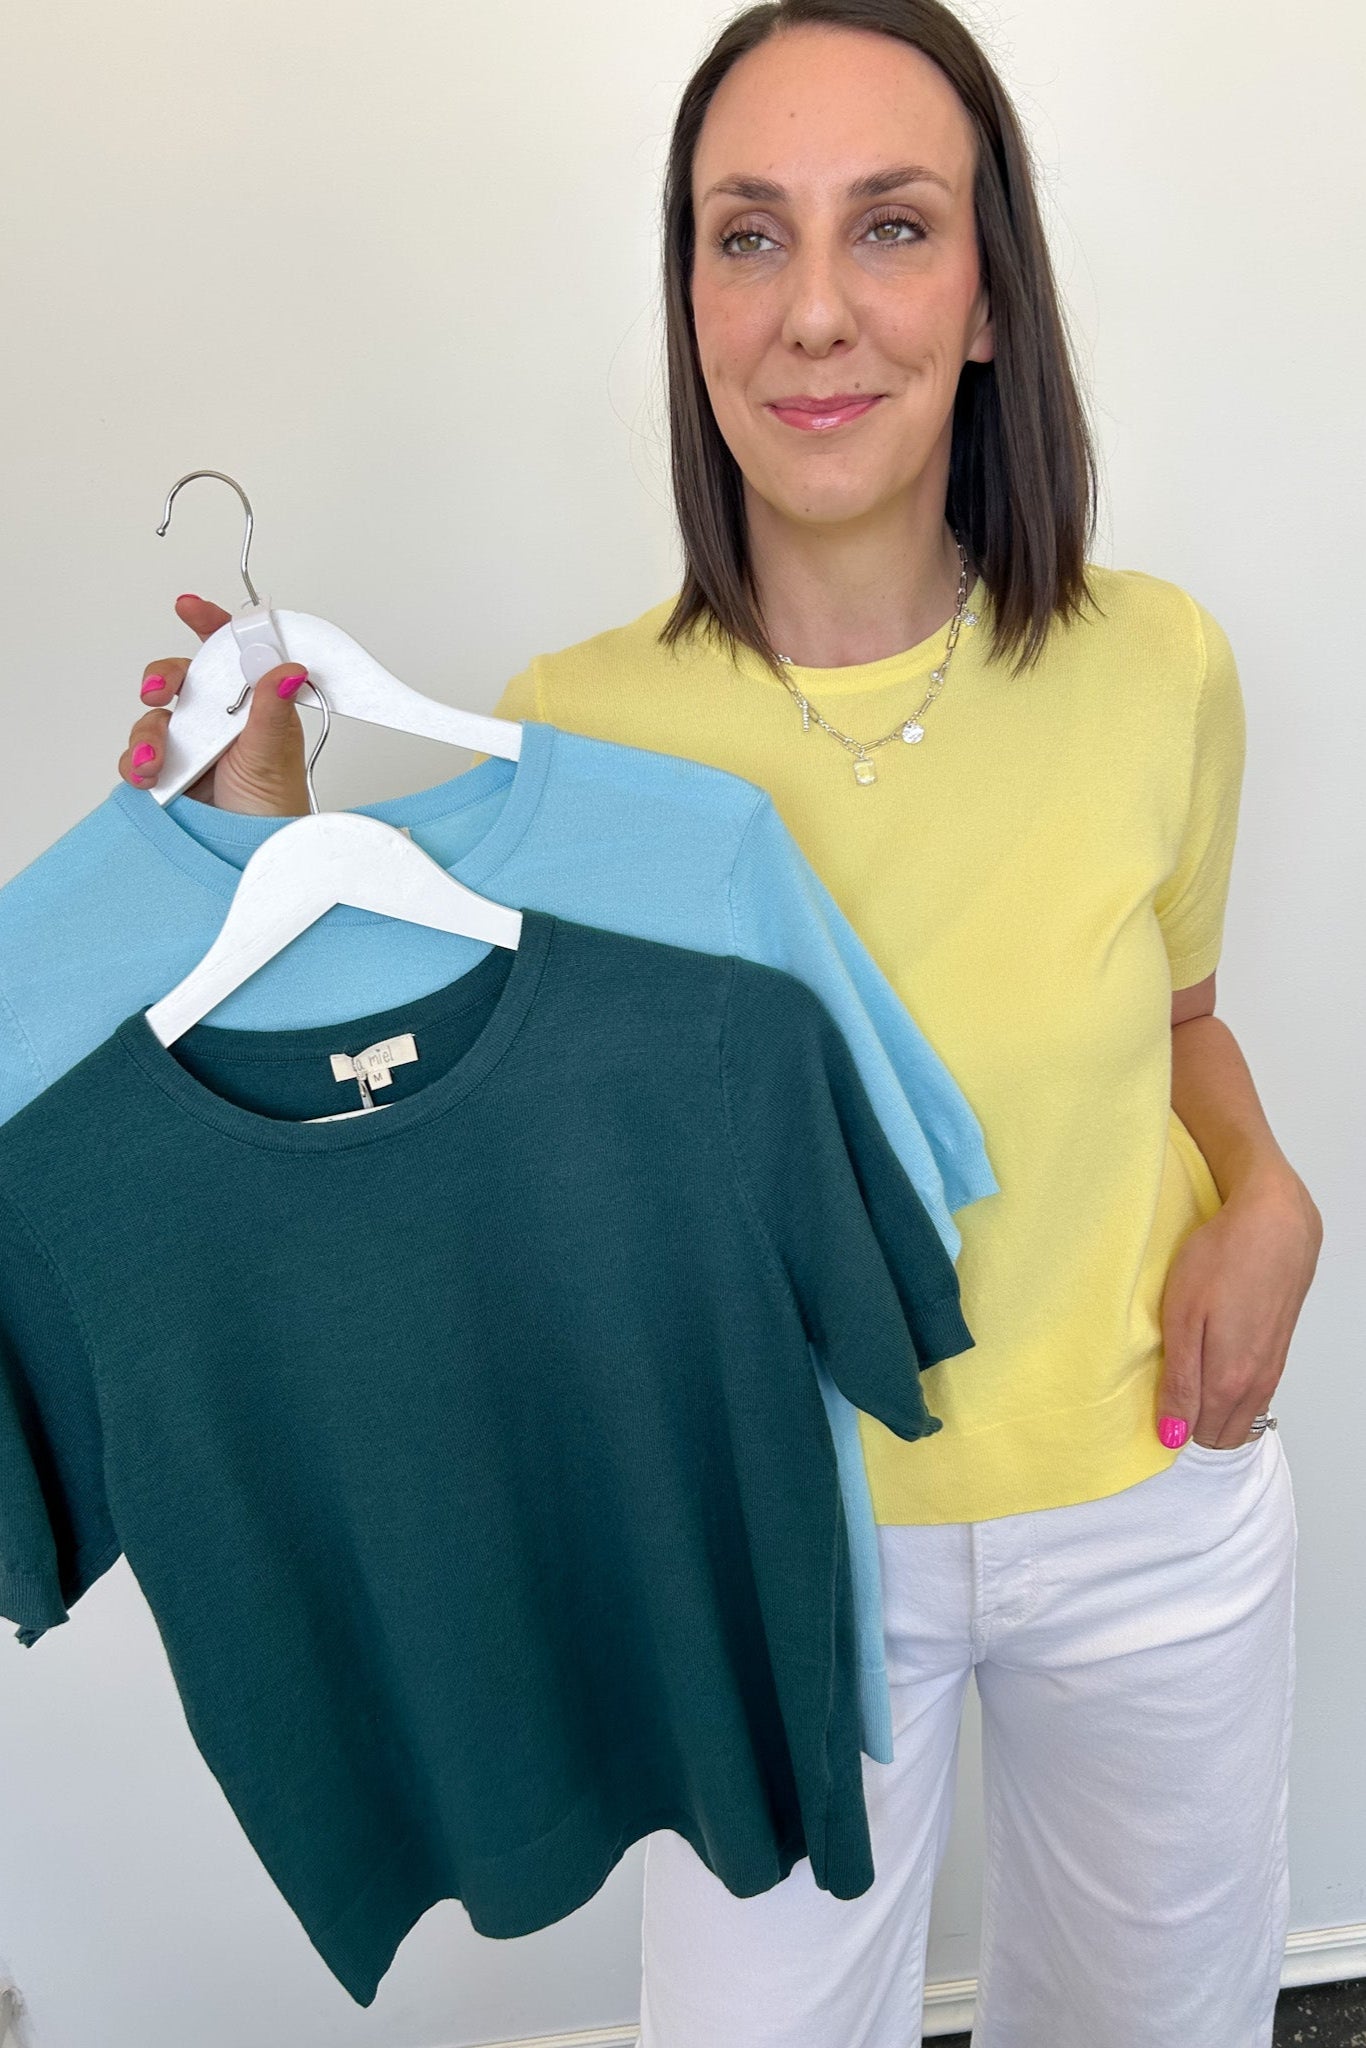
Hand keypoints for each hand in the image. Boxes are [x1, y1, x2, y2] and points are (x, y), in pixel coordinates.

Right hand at [119, 594, 311, 813]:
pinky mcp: (167, 774)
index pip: (231, 654)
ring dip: (149, 735)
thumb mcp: (272, 754)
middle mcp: (219, 720)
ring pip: (154, 718)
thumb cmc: (273, 807)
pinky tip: (148, 777)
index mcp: (252, 705)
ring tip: (157, 762)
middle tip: (159, 690)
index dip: (210, 625)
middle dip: (163, 678)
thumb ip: (273, 709)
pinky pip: (137, 757)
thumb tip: (289, 669)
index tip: (190, 607)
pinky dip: (135, 763)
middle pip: (181, 679)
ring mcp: (191, 746)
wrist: (251, 857)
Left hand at [1156, 1165, 1322, 1446]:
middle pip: (1223, 1434)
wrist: (1275, 1225)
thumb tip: (1173, 1436)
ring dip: (1215, 1409)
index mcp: (1228, 1381)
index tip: (1151, 1406)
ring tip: (1187, 1376)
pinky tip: (1214, 1362)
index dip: (1173, 1428)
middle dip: (1194, 1425)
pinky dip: (1233, 1392)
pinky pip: (1255, 1393)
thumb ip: (1180, 1382)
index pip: (1199, 1436)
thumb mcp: (1183, 1320)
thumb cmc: (1221, 1261)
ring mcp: (1272, 1368)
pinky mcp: (1279, 1349)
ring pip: (1242, 1415)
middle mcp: (1256, 1383)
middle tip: (1166, 1392)